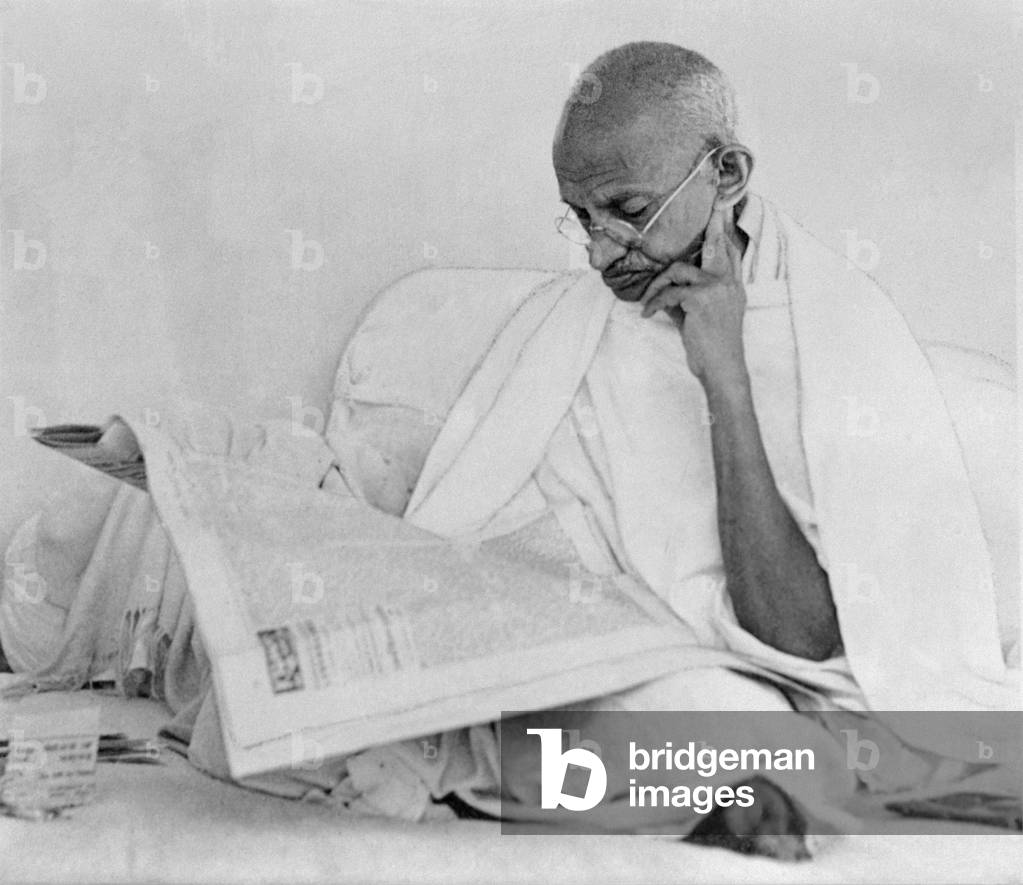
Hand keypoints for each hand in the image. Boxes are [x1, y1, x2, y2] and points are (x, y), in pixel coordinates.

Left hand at [638, 208, 748, 390]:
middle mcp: (728, 283)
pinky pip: (669, 292)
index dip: (723, 233)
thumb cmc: (711, 346)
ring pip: (679, 270)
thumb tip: (667, 286)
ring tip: (649, 300)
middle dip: (712, 225)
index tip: (720, 212)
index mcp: (733, 287)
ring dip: (657, 284)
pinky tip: (648, 314)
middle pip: (716, 246)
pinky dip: (654, 303)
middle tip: (710, 207)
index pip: (729, 253)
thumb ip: (689, 296)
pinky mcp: (700, 298)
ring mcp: (716, 288)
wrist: (722, 369)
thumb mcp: (702, 317)